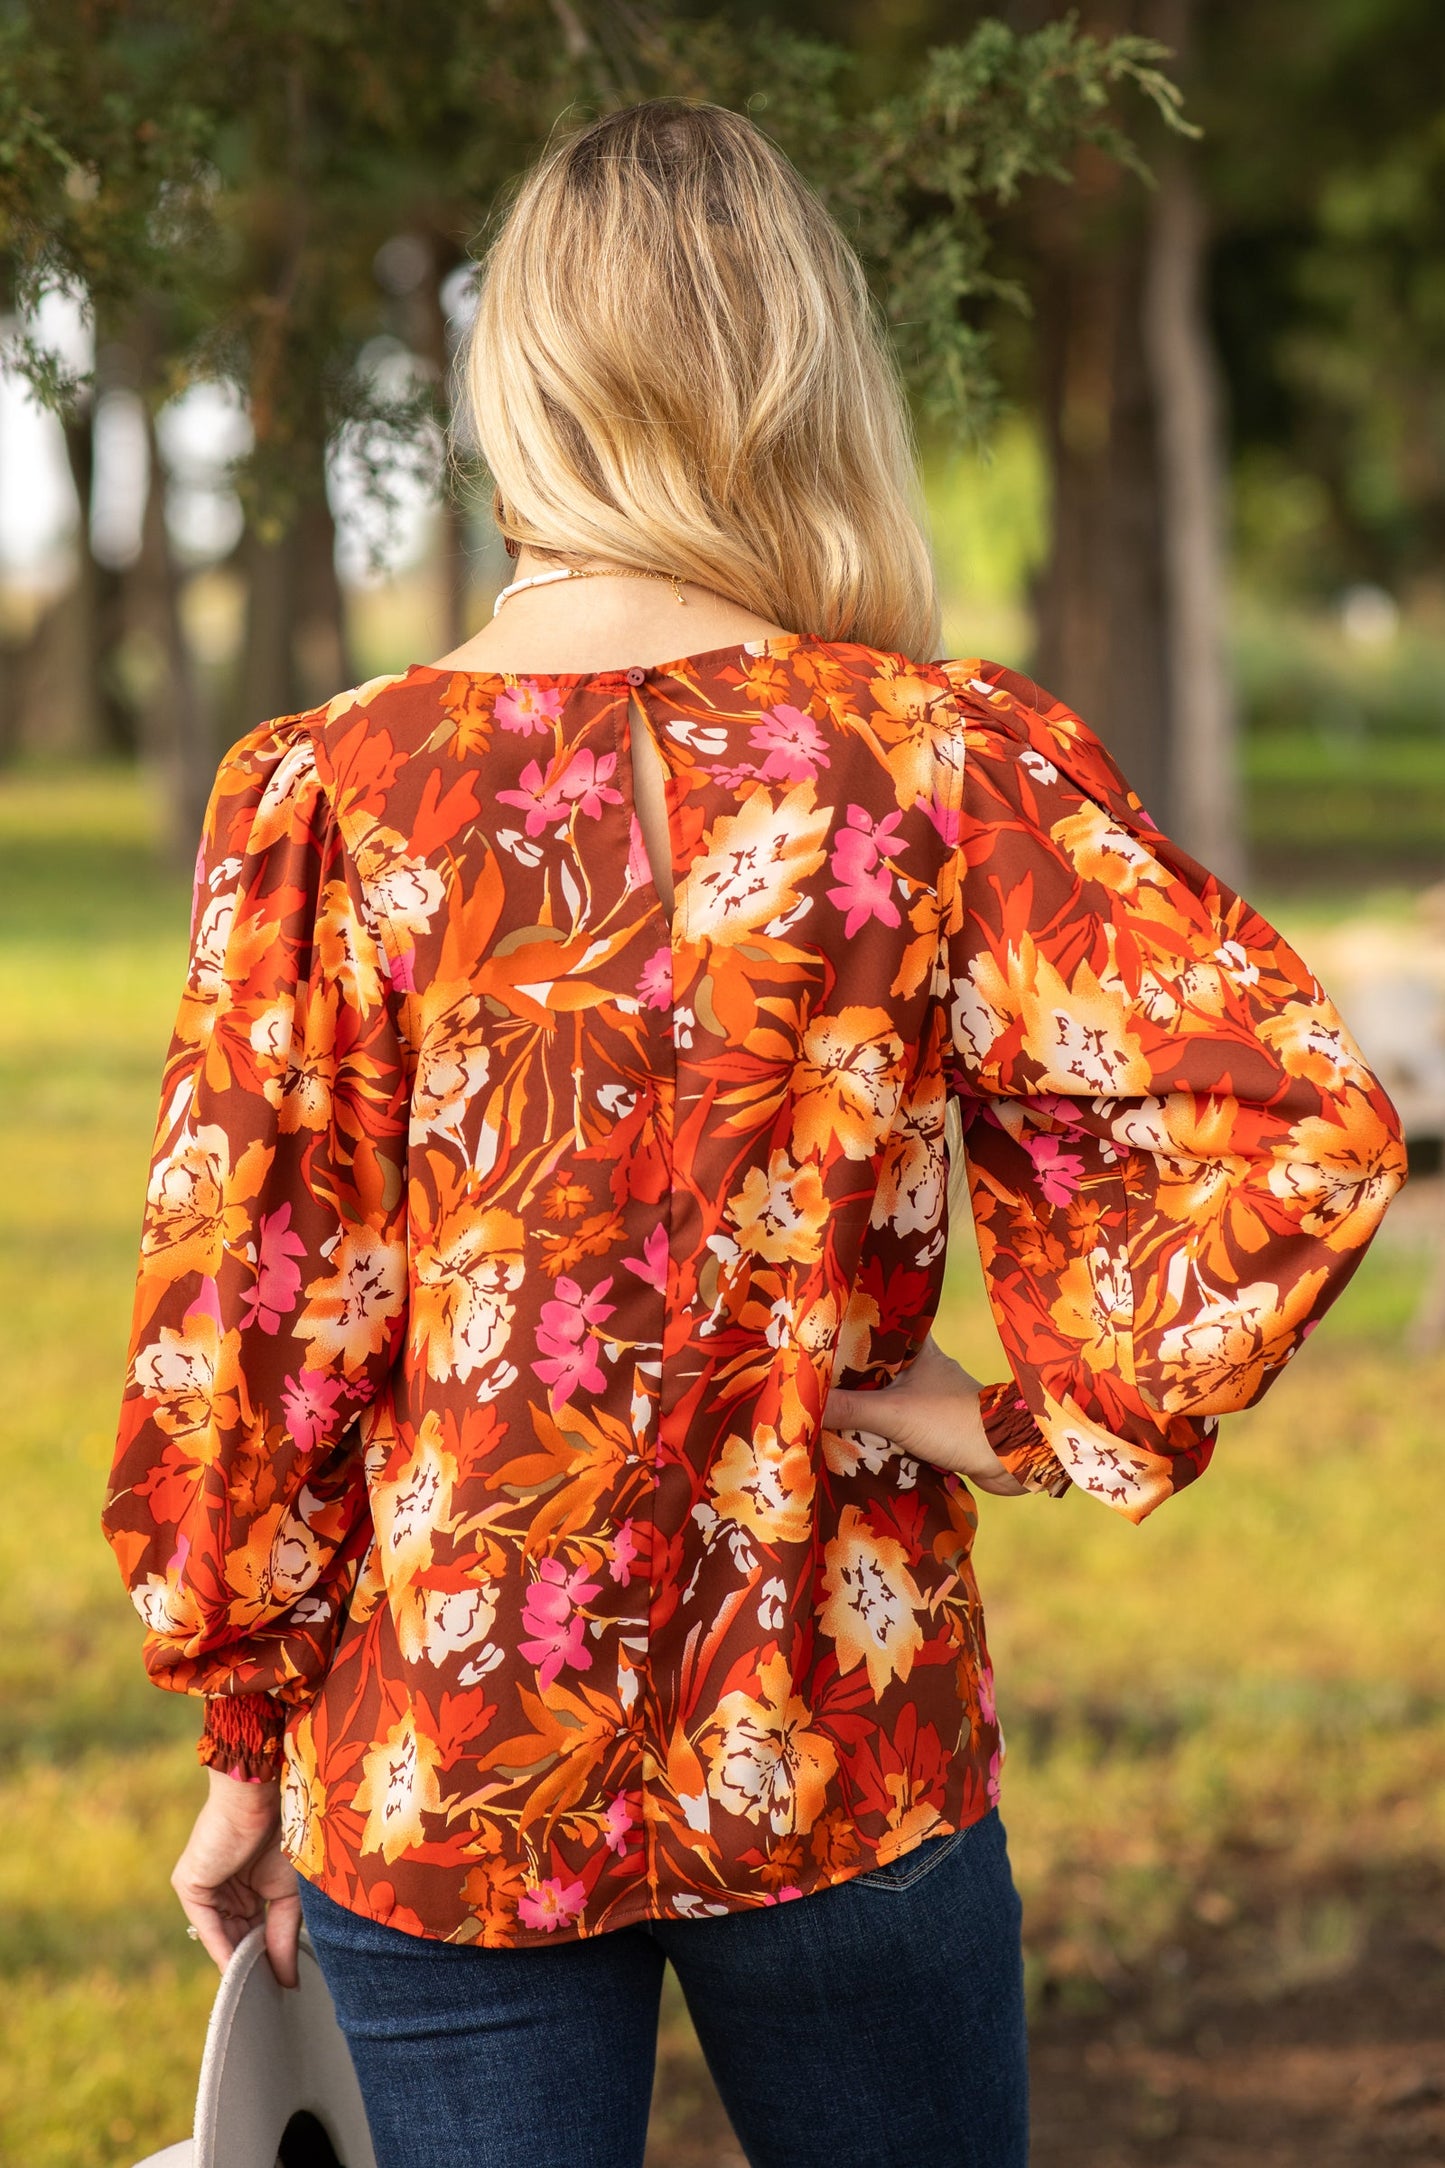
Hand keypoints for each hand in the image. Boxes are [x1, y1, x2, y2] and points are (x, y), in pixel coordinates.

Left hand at [172, 1768, 299, 1987]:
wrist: (266, 1794)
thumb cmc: (287, 1831)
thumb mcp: (289, 1893)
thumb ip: (283, 1936)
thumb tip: (288, 1982)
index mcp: (249, 1887)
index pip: (255, 1934)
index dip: (268, 1960)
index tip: (284, 1990)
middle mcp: (224, 1889)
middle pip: (238, 1939)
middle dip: (254, 1966)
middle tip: (272, 2001)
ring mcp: (205, 1886)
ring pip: (223, 1937)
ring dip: (239, 1965)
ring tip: (260, 1995)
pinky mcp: (190, 1884)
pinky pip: (209, 1926)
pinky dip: (223, 1950)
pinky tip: (241, 1973)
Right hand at [823, 1334, 1026, 1496]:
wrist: (1009, 1458)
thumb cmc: (955, 1422)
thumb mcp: (894, 1414)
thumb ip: (849, 1408)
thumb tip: (800, 1404)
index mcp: (919, 1347)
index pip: (876, 1326)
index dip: (847, 1329)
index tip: (816, 1333)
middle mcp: (924, 1366)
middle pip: (874, 1363)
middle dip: (846, 1372)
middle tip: (809, 1374)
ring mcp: (929, 1396)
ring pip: (884, 1393)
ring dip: (861, 1401)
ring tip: (822, 1403)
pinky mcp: (933, 1425)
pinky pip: (895, 1419)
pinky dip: (877, 1426)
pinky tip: (852, 1433)